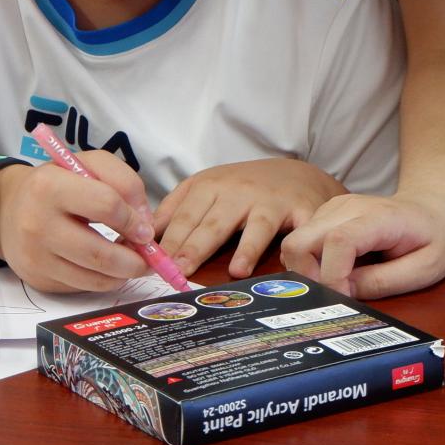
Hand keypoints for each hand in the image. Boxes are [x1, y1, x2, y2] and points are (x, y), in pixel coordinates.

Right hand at [0, 153, 152, 293]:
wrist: (8, 210)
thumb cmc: (56, 184)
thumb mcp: (86, 164)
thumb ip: (123, 181)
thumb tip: (144, 223)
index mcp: (50, 187)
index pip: (106, 205)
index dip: (134, 219)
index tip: (145, 228)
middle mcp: (37, 224)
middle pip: (101, 254)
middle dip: (135, 260)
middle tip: (148, 257)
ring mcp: (35, 257)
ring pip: (94, 278)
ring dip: (123, 274)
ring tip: (132, 262)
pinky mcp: (38, 279)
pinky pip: (81, 287)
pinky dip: (103, 280)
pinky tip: (108, 267)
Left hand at [155, 158, 344, 277]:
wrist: (294, 173)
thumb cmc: (243, 186)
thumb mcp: (205, 187)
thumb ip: (175, 208)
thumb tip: (143, 234)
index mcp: (211, 186)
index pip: (186, 217)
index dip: (171, 240)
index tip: (157, 264)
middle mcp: (240, 192)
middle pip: (215, 223)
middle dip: (196, 247)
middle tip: (181, 271)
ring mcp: (271, 201)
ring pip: (258, 225)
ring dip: (247, 248)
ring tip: (236, 272)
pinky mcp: (301, 210)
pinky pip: (298, 229)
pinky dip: (294, 244)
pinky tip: (285, 262)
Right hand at [278, 190, 444, 298]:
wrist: (433, 207)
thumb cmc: (434, 238)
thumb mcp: (426, 269)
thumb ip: (384, 282)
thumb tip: (345, 292)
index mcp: (378, 218)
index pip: (337, 242)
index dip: (333, 277)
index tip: (346, 297)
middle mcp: (348, 208)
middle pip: (300, 241)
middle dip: (307, 277)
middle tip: (332, 295)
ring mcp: (333, 208)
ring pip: (295, 242)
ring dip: (307, 271)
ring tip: (337, 284)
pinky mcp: (325, 215)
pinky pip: (302, 241)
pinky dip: (309, 263)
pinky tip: (335, 271)